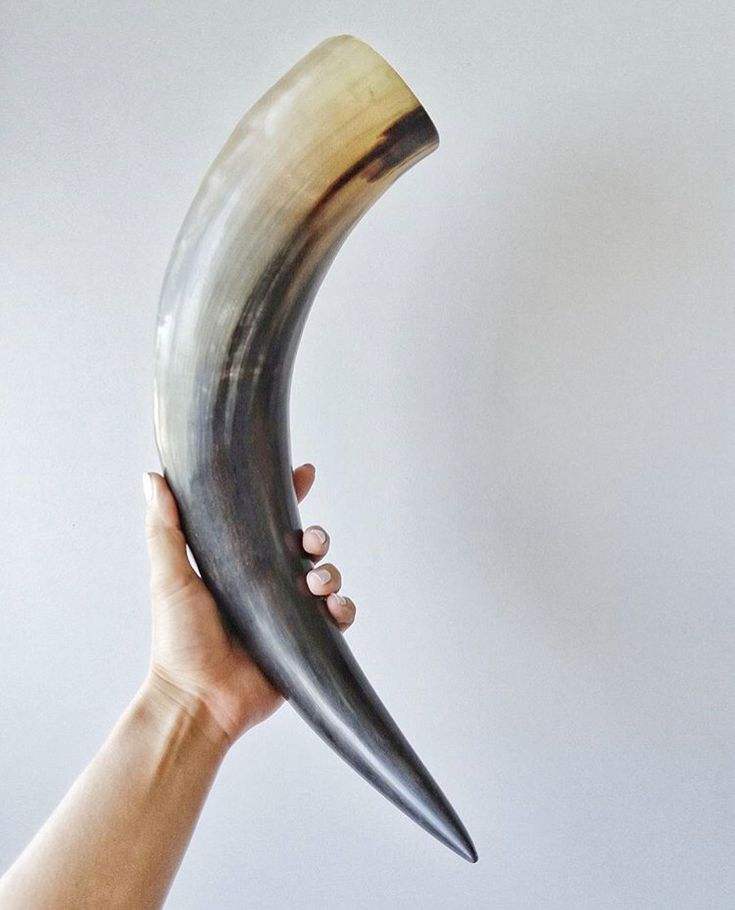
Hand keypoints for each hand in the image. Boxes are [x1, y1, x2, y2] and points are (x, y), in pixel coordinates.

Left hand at [143, 464, 355, 743]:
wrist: (198, 700)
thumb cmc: (178, 640)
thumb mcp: (169, 578)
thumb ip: (165, 528)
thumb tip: (153, 477)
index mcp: (239, 565)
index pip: (269, 523)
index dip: (290, 496)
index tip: (304, 472)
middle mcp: (268, 585)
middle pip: (307, 548)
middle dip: (317, 538)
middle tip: (311, 543)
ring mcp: (289, 614)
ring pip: (328, 578)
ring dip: (331, 573)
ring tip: (317, 583)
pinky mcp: (306, 642)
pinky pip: (338, 618)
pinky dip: (343, 609)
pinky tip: (333, 609)